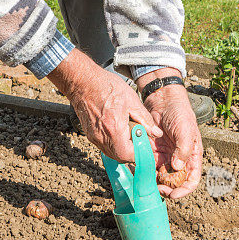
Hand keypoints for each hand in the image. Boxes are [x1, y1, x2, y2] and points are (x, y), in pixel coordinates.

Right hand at [47, 49, 161, 162]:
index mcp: (113, 129)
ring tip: (130, 134)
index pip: (128, 154)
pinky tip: (119, 130)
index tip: (147, 147)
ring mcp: (94, 137)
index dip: (140, 153)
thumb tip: (156, 133)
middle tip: (141, 140)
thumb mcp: (132, 100)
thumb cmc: (105, 87)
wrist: (82, 82)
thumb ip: (145, 119)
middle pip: (120, 157)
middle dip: (133, 152)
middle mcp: (102, 137)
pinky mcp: (90, 135)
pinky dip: (115, 143)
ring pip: (112, 153)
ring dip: (124, 148)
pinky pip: (105, 146)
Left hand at [137, 70, 202, 198]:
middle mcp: (179, 159)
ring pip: (160, 176)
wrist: (163, 100)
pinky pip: (148, 165)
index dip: (184, 190)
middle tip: (158, 189)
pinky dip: (144, 170)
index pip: (192, 179)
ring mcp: (165, 156)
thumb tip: (177, 166)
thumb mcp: (185, 129)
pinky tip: (139, 171)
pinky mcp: (153, 152)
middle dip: (167, 189)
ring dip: (154, 181)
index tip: (174, 195)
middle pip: (175, 182)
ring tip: (148, 181)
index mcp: (192, 156)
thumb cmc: (180, 113)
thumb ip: (183, 148)